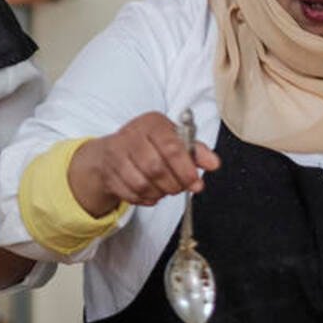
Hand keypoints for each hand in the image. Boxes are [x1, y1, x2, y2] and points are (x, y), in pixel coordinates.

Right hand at [67, 112, 220, 215]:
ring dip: (159, 193)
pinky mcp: (108, 173)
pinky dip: (145, 199)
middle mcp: (132, 136)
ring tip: (165, 188)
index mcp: (152, 123)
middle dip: (173, 184)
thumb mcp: (173, 140)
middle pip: (156, 168)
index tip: (196, 183)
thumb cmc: (149, 144)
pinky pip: (131, 194)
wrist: (114, 151)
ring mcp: (117, 155)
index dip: (186, 169)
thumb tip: (213, 163)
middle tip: (181, 187)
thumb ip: (195, 151)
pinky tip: (151, 192)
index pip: (171, 147)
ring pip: (142, 184)